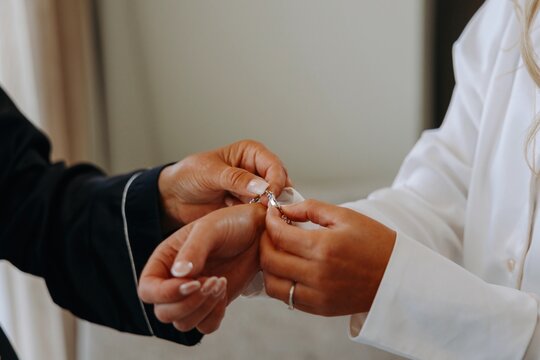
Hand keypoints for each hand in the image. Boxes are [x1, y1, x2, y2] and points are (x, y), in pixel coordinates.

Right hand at [138, 203, 265, 333]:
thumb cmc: (230, 224)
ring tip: (220, 282)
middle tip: (212, 280)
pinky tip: (224, 290)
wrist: (257, 233)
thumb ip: (193, 250)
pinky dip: (214, 315)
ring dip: (202, 308)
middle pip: (163, 312)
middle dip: (188, 303)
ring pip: (183, 323)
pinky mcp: (211, 305)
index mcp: (164, 261)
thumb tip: (178, 274)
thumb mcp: (209, 230)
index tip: (194, 282)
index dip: (165, 293)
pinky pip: (205, 326)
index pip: (148, 290)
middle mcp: (173, 281)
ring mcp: (192, 296)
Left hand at [158, 140, 288, 230]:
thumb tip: (262, 186)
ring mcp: (254, 192)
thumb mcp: (209, 173)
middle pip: (280, 184)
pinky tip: (254, 224)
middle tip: (268, 211)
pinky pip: (263, 215)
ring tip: (261, 219)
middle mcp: (257, 171)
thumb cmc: (188, 176)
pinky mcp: (250, 209)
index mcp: (250, 153)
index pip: (274, 165)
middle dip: (277, 198)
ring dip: (270, 210)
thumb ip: (236, 179)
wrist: (173, 198)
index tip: (270, 197)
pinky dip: (261, 220)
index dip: (276, 181)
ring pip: (275, 201)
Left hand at [260, 200, 395, 315]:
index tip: (271, 213)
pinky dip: (280, 283)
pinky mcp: (319, 308)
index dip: (269, 220)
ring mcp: (317, 295)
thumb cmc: (375, 242)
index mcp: (324, 248)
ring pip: (272, 283)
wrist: (398, 276)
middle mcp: (317, 274)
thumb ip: (311, 208)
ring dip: (269, 265)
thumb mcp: (345, 216)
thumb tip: (284, 208)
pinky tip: (288, 268)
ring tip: (277, 251)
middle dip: (263, 241)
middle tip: (270, 231)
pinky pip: (286, 298)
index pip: (279, 234)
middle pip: (270, 259)